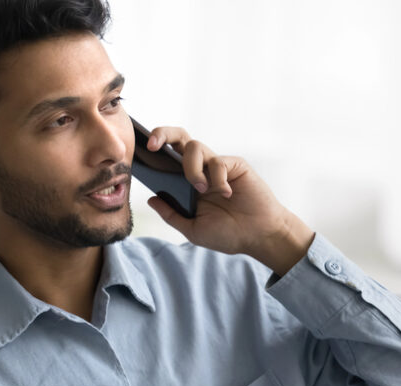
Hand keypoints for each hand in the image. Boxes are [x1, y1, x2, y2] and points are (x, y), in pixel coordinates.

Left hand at [144, 126, 315, 274]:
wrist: (258, 236)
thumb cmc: (228, 234)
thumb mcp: (192, 229)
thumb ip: (171, 214)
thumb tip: (150, 199)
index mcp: (187, 182)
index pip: (167, 157)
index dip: (154, 150)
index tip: (142, 152)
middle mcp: (201, 169)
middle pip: (178, 138)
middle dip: (163, 134)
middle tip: (153, 146)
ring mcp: (217, 166)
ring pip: (195, 147)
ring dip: (192, 169)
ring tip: (201, 190)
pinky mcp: (235, 165)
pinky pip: (218, 162)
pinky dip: (218, 179)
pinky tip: (227, 194)